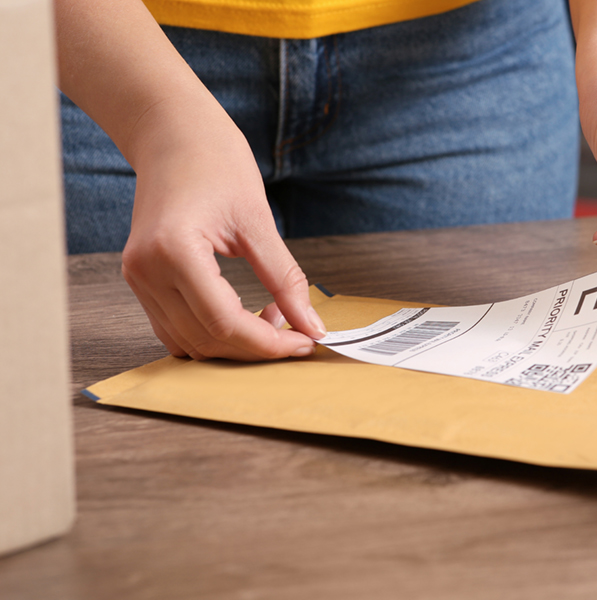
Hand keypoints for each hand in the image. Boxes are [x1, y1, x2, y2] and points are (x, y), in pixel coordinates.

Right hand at [121, 105, 325, 360]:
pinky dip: (212, 333)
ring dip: (235, 344)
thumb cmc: (214, 160)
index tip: (305, 342)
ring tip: (273, 315)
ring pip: (189, 342)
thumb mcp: (259, 220)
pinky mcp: (141, 280)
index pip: (224, 323)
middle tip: (297, 331)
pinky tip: (244, 313)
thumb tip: (311, 324)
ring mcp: (138, 278)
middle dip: (256, 347)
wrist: (172, 132)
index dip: (268, 343)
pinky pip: (176, 327)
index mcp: (174, 251)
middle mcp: (146, 271)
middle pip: (206, 339)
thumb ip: (285, 278)